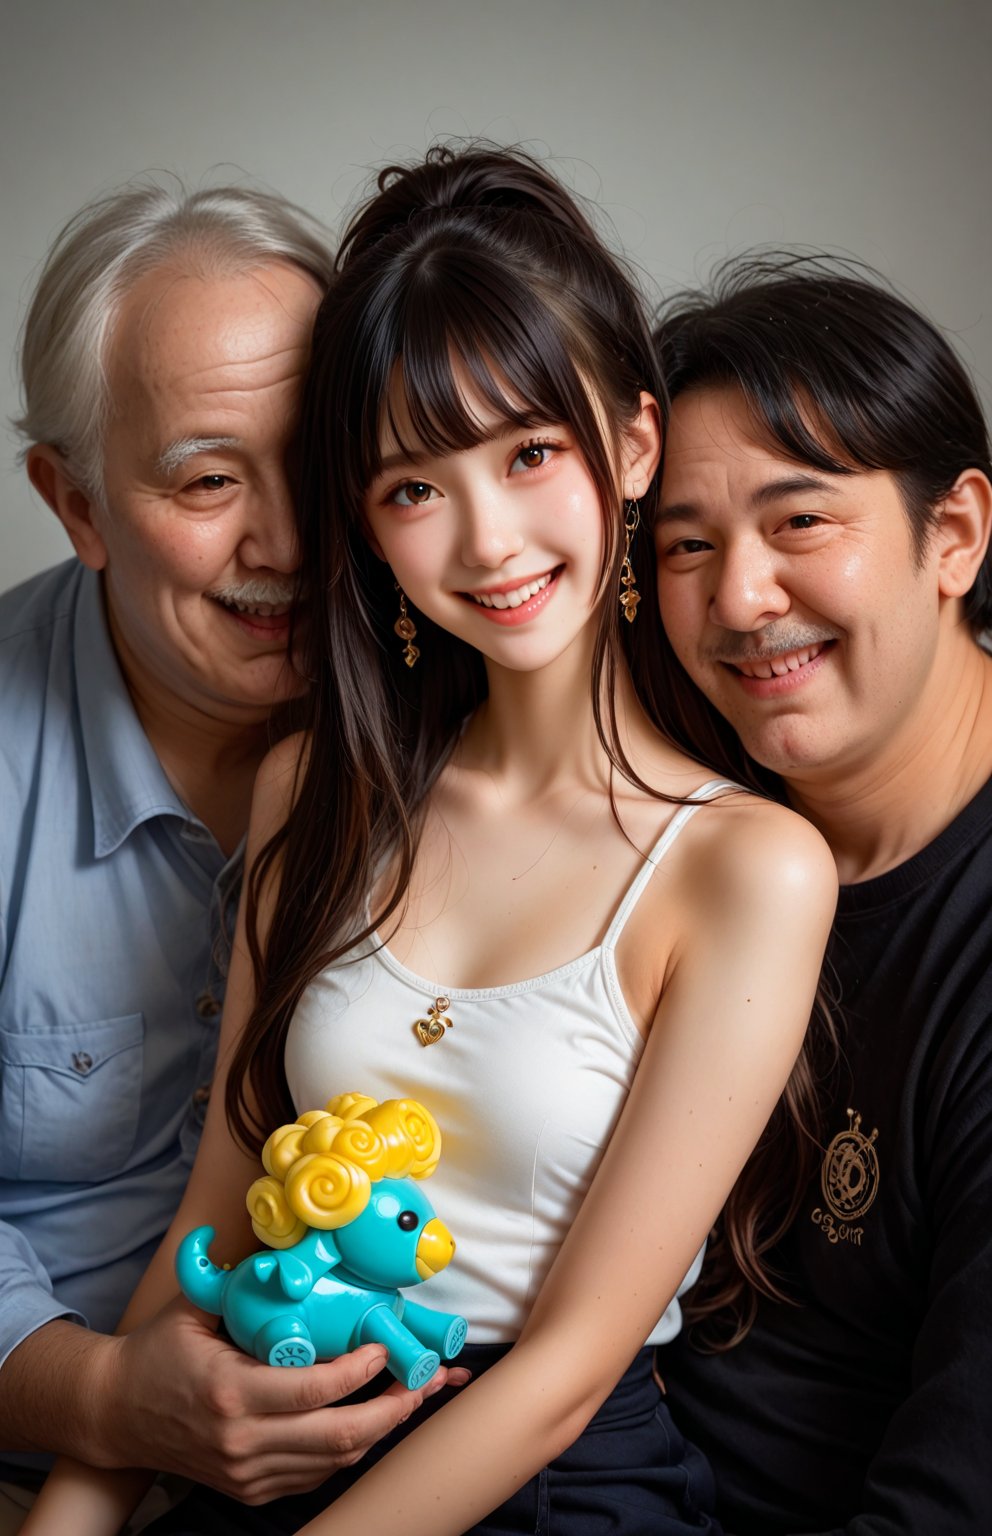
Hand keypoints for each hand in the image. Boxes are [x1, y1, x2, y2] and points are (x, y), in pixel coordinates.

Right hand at [92, 1298, 468, 1503]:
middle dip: (394, 1408)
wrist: (113, 1414)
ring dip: (382, 1429)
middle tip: (427, 1380)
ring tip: (415, 1397)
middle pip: (339, 1435)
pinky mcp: (250, 1488)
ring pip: (334, 1460)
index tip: (388, 1346)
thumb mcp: (193, 1309)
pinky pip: (315, 1475)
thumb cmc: (156, 1353)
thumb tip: (289, 1243)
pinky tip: (374, 1421)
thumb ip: (242, 1281)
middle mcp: (241, 1441)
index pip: (314, 1390)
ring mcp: (246, 1472)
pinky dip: (350, 1449)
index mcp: (230, 1392)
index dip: (361, 1371)